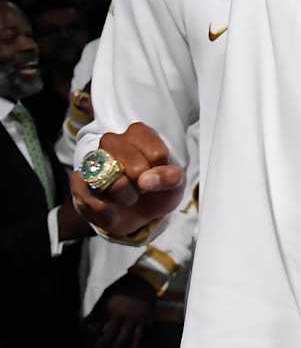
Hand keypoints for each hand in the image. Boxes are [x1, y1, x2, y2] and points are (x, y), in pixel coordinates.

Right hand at [67, 122, 186, 239]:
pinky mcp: (77, 183)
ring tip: (129, 197)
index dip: (162, 173)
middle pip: (136, 168)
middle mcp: (112, 141)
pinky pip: (94, 202)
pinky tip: (114, 210)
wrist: (137, 213)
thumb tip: (146, 180)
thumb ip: (171, 177)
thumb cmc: (157, 189)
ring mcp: (92, 161)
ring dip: (126, 198)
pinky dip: (110, 213)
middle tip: (142, 188)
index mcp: (139, 133)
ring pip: (114, 183)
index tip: (157, 175)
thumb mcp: (175, 183)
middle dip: (144, 187)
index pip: (157, 154)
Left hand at [88, 273, 155, 347]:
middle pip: (109, 335)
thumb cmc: (124, 286)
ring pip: (122, 338)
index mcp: (110, 308)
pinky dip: (134, 346)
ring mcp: (133, 319)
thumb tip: (88, 322)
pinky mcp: (142, 320)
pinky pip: (138, 335)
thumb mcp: (107, 294)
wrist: (146, 280)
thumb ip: (99, 308)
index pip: (97, 324)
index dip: (90, 334)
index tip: (84, 343)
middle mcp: (121, 316)